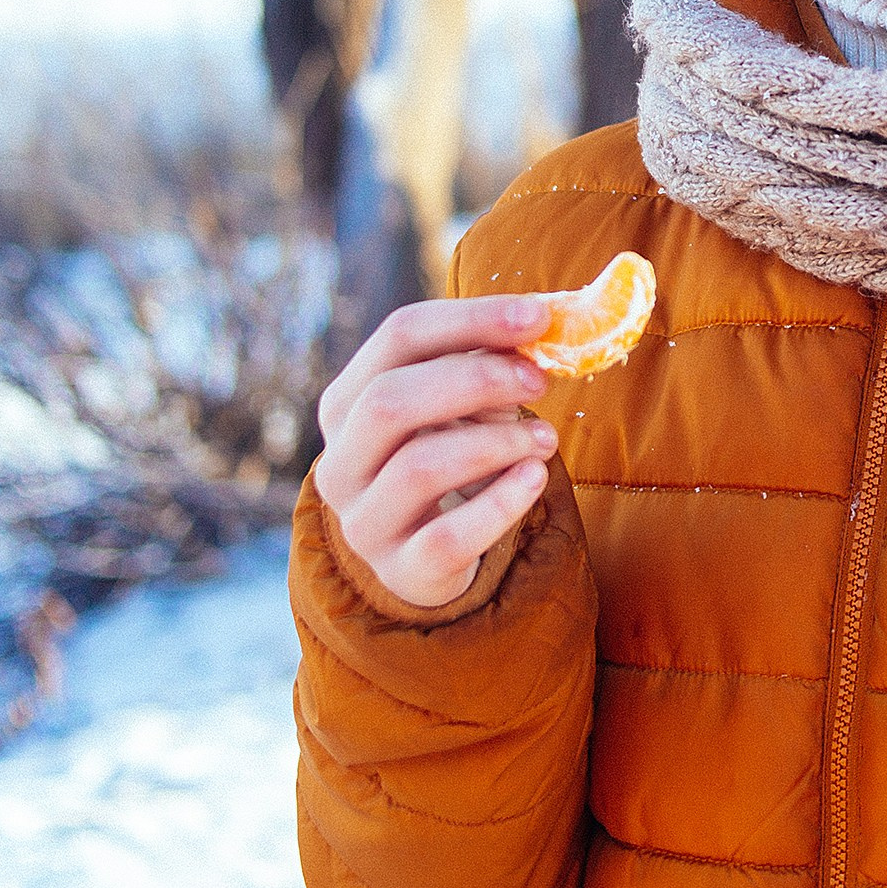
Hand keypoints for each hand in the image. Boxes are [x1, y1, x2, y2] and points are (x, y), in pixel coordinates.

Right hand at [314, 297, 558, 609]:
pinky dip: (499, 503)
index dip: (472, 318)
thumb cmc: (446, 458)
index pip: (398, 336)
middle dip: (477, 379)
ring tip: (546, 438)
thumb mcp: (454, 406)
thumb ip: (484, 362)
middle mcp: (341, 461)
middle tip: (540, 378)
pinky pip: (446, 537)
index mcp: (347, 402)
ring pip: (418, 467)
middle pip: (390, 400)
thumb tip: (543, 319)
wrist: (428, 558)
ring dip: (496, 442)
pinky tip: (534, 478)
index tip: (540, 316)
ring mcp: (364, 521)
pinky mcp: (400, 571)